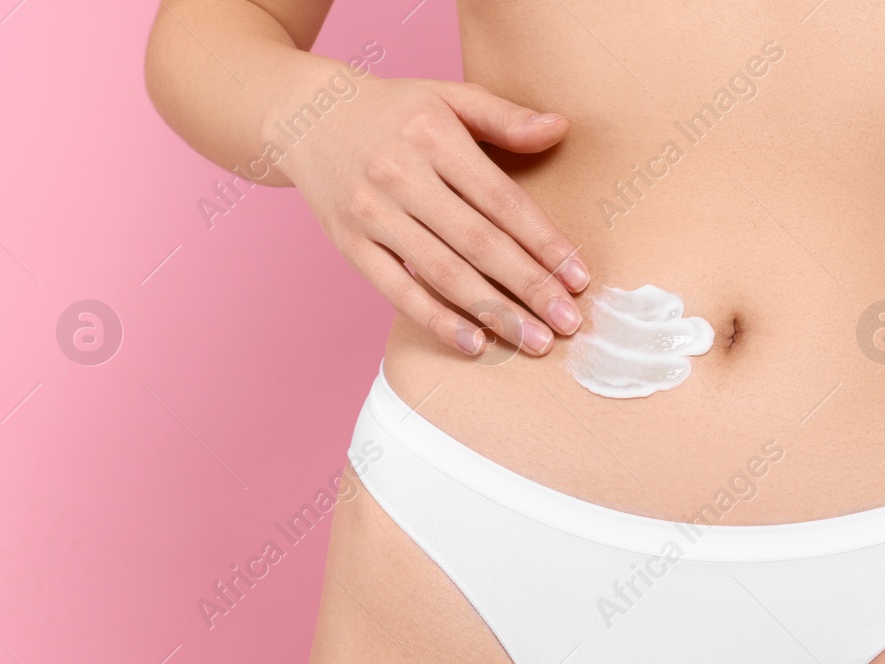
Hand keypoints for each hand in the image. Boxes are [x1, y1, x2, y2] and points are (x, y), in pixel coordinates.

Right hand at [276, 74, 588, 356]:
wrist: (305, 116)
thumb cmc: (393, 111)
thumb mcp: (447, 97)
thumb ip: (503, 117)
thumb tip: (560, 128)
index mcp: (433, 135)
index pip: (502, 199)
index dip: (544, 242)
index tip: (579, 279)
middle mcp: (400, 174)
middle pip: (478, 242)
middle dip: (529, 287)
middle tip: (568, 323)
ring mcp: (371, 212)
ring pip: (442, 272)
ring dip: (493, 313)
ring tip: (534, 342)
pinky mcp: (350, 244)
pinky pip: (398, 290)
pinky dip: (436, 320)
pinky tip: (475, 344)